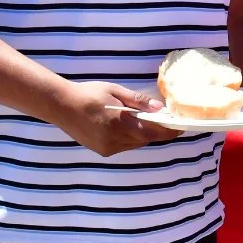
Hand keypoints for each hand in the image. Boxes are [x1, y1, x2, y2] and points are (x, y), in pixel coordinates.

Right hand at [55, 81, 179, 155]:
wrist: (61, 105)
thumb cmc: (89, 94)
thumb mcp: (115, 91)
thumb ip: (138, 101)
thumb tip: (159, 108)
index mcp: (119, 124)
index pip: (151, 133)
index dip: (168, 132)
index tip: (181, 128)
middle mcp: (114, 140)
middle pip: (145, 140)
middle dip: (157, 132)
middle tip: (167, 121)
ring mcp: (107, 148)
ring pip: (135, 144)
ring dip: (144, 135)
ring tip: (148, 122)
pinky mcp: (102, 151)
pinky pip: (124, 146)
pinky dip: (131, 138)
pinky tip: (129, 127)